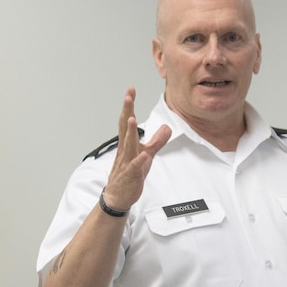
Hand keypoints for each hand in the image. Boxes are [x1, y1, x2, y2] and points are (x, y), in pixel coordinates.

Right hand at [102, 87, 171, 210]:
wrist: (118, 196)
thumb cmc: (130, 173)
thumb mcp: (146, 155)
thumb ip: (157, 141)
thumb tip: (168, 127)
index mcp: (128, 143)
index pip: (127, 121)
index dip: (129, 106)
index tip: (130, 90)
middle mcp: (125, 150)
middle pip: (125, 128)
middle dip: (127, 111)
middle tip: (128, 96)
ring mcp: (126, 162)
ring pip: (128, 145)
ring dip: (130, 132)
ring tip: (132, 118)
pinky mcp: (130, 175)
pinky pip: (135, 167)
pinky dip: (139, 160)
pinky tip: (144, 154)